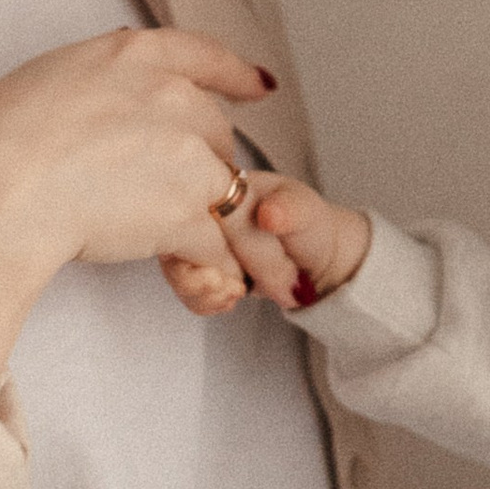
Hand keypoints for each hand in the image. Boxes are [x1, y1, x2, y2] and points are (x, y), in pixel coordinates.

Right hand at [0, 28, 276, 397]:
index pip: (200, 54)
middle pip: (214, 132)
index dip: (233, 73)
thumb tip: (96, 103)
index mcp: (130, 56)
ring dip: (212, 221)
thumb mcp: (45, 81)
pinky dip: (215, 267)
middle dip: (200, 165)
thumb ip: (90, 87)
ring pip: (224, 190)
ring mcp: (183, 156)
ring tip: (195, 250)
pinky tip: (210, 283)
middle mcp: (169, 97)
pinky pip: (218, 244)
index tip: (257, 86)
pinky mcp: (183, 214)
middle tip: (164, 197)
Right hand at [164, 174, 372, 318]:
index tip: (218, 265)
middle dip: (194, 274)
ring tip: (236, 292)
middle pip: (174, 242)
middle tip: (232, 286)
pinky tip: (230, 299)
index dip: (196, 239)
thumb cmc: (306, 223)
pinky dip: (206, 302)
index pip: (190, 207)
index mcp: (222, 186)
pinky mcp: (204, 272)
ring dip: (202, 291)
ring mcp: (200, 245)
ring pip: (178, 271)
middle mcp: (203, 215)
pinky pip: (189, 292)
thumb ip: (286, 211)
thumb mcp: (303, 210)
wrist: (315, 255)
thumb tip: (269, 214)